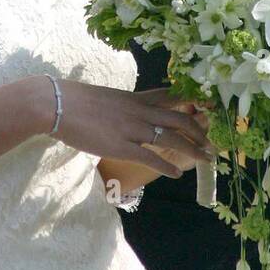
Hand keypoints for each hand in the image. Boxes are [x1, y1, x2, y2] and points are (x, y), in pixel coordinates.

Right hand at [55, 81, 214, 178]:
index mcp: (135, 97)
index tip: (206, 107)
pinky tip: (178, 174)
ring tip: (206, 158)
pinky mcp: (121, 146)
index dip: (191, 102)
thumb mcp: (107, 98)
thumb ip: (122, 106)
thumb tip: (126, 114)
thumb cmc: (75, 101)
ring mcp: (132, 128)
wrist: (57, 104)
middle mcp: (139, 111)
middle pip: (179, 119)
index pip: (170, 96)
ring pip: (171, 138)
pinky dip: (167, 166)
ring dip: (193, 149)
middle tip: (211, 142)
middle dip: (198, 131)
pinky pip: (151, 157)